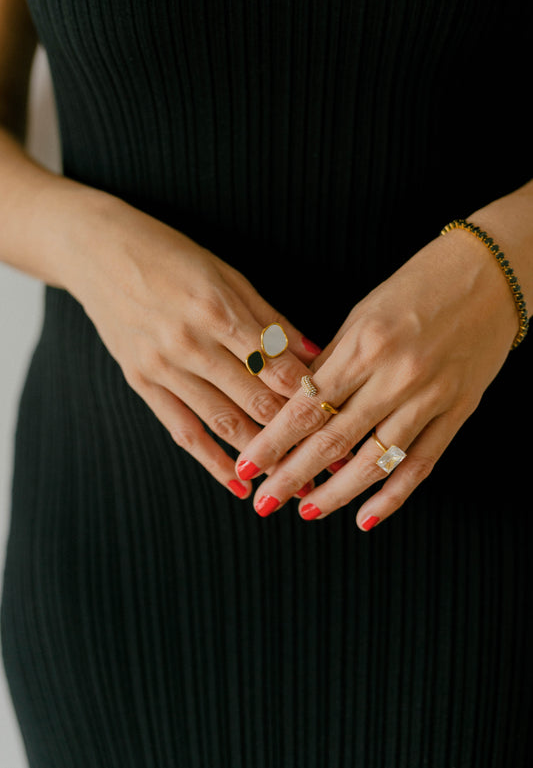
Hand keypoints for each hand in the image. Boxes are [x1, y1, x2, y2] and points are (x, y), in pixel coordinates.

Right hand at [65, 194, 320, 496]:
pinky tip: (237, 483)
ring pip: (222, 422)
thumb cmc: (170, 255)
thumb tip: (315, 351)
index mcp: (218, 309)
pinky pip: (182, 430)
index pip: (276, 366)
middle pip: (254, 400)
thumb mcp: (226, 274)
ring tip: (293, 481)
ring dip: (261, 457)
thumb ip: (271, 318)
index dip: (310, 396)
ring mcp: (163, 366)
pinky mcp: (141, 382)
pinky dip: (211, 461)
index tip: (338, 420)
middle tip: (329, 462)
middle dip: (295, 434)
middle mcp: (190, 342)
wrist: (98, 251)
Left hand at [235, 229, 517, 526]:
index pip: (307, 406)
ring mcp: (430, 397)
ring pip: (375, 461)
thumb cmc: (420, 285)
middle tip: (265, 501)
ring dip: (336, 494)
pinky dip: (393, 496)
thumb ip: (332, 361)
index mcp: (364, 344)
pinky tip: (366, 518)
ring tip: (307, 512)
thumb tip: (297, 403)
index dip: (273, 442)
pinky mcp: (458, 411)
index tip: (246, 466)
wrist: (491, 273)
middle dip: (293, 476)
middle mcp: (396, 375)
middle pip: (334, 440)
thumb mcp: (364, 313)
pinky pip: (421, 464)